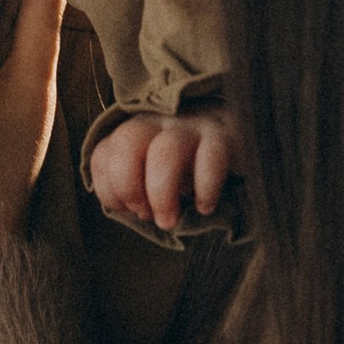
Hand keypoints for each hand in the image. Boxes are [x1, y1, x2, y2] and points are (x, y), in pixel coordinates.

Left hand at [86, 110, 237, 232]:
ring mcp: (191, 126)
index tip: (130, 210)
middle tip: (145, 214)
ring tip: (169, 221)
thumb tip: (139, 210)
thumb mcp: (155, 172)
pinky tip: (205, 206)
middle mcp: (158, 123)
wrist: (239, 132)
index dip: (109, 190)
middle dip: (129, 186)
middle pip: (127, 142)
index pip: (104, 155)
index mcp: (135, 132)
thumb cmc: (189, 161)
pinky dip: (205, 188)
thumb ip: (137, 187)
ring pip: (166, 151)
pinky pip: (211, 158)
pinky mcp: (223, 136)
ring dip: (162, 193)